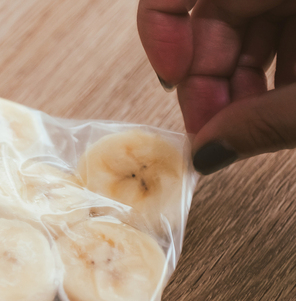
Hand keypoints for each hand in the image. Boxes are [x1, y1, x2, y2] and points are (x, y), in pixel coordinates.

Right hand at [138, 0, 295, 172]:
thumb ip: (264, 121)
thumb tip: (208, 150)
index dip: (160, 31)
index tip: (170, 79)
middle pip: (213, 14)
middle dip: (204, 77)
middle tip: (209, 128)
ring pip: (243, 26)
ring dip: (235, 82)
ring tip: (246, 125)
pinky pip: (276, 28)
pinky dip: (267, 72)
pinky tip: (273, 108)